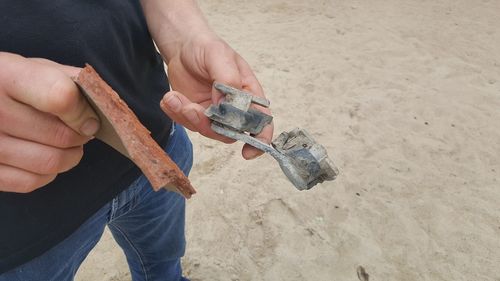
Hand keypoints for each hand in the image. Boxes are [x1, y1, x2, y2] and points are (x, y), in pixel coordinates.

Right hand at [0, 53, 99, 192]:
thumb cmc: (7, 82)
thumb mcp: (32, 66)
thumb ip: (67, 78)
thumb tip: (100, 103)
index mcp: (6, 76)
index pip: (60, 97)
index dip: (83, 111)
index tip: (90, 116)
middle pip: (61, 136)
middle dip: (81, 136)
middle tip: (80, 130)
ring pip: (50, 162)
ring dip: (70, 156)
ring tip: (67, 144)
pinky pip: (30, 181)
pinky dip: (47, 173)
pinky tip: (44, 156)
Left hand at [160, 34, 273, 159]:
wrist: (184, 46)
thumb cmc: (207, 48)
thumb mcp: (219, 56)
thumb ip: (226, 80)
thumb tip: (225, 105)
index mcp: (248, 94)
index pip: (261, 122)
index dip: (260, 140)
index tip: (248, 152)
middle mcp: (233, 109)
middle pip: (228, 132)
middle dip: (207, 124)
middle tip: (189, 107)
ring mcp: (213, 114)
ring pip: (205, 129)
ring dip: (187, 116)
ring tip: (173, 97)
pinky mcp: (194, 114)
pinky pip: (186, 123)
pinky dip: (175, 112)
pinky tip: (170, 97)